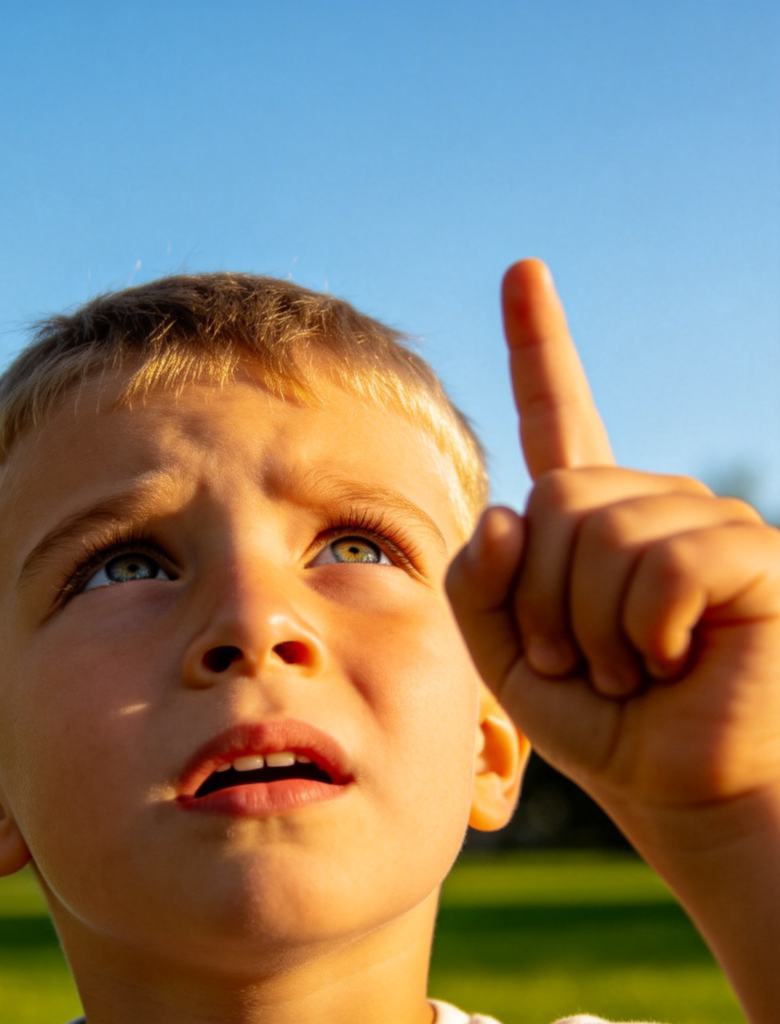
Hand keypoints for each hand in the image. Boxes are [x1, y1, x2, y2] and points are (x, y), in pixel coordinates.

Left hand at [447, 260, 779, 816]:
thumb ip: (476, 583)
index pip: (557, 411)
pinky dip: (646, 632)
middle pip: (552, 501)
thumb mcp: (503, 653)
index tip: (523, 270)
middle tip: (580, 658)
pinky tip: (675, 659)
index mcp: (586, 516)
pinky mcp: (752, 552)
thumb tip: (507, 509)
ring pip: (600, 534)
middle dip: (543, 600)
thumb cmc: (598, 719)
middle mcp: (647, 501)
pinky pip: (661, 564)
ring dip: (591, 626)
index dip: (538, 343)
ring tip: (627, 667)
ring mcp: (703, 519)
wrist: (680, 786)